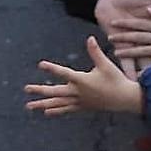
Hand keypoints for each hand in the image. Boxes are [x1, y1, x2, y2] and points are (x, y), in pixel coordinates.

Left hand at [24, 36, 142, 115]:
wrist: (124, 99)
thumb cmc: (116, 80)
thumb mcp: (106, 64)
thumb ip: (96, 52)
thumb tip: (90, 38)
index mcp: (82, 80)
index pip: (64, 73)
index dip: (52, 68)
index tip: (40, 64)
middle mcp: (78, 92)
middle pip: (55, 92)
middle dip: (40, 90)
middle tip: (26, 89)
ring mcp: (79, 101)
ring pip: (57, 104)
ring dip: (43, 104)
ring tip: (29, 106)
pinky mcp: (83, 107)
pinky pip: (66, 109)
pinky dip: (56, 111)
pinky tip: (46, 112)